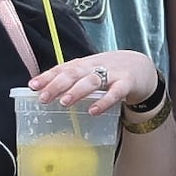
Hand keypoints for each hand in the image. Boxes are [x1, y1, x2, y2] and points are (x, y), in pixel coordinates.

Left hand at [23, 49, 155, 118]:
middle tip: (43, 98)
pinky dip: (104, 101)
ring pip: (92, 80)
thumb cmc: (111, 72)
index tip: (32, 86)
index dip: (47, 76)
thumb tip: (46, 93)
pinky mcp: (127, 83)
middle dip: (57, 84)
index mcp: (84, 65)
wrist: (142, 67)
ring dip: (77, 91)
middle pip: (74, 73)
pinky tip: (94, 111)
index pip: (62, 68)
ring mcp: (112, 74)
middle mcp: (95, 66)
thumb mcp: (90, 73)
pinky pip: (115, 92)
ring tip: (64, 102)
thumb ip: (72, 81)